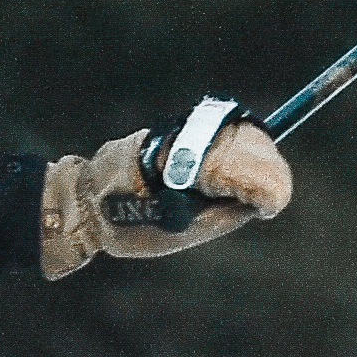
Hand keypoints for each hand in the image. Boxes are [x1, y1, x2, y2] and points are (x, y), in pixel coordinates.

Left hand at [40, 113, 294, 277]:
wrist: (85, 198)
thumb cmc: (128, 221)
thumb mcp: (181, 231)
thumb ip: (223, 214)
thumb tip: (258, 200)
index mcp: (181, 166)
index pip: (242, 167)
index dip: (266, 187)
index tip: (271, 206)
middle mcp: (184, 137)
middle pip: (250, 141)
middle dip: (269, 169)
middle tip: (270, 199)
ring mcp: (181, 126)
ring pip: (240, 130)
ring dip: (259, 157)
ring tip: (259, 188)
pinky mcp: (179, 124)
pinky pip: (224, 131)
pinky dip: (241, 150)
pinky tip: (240, 173)